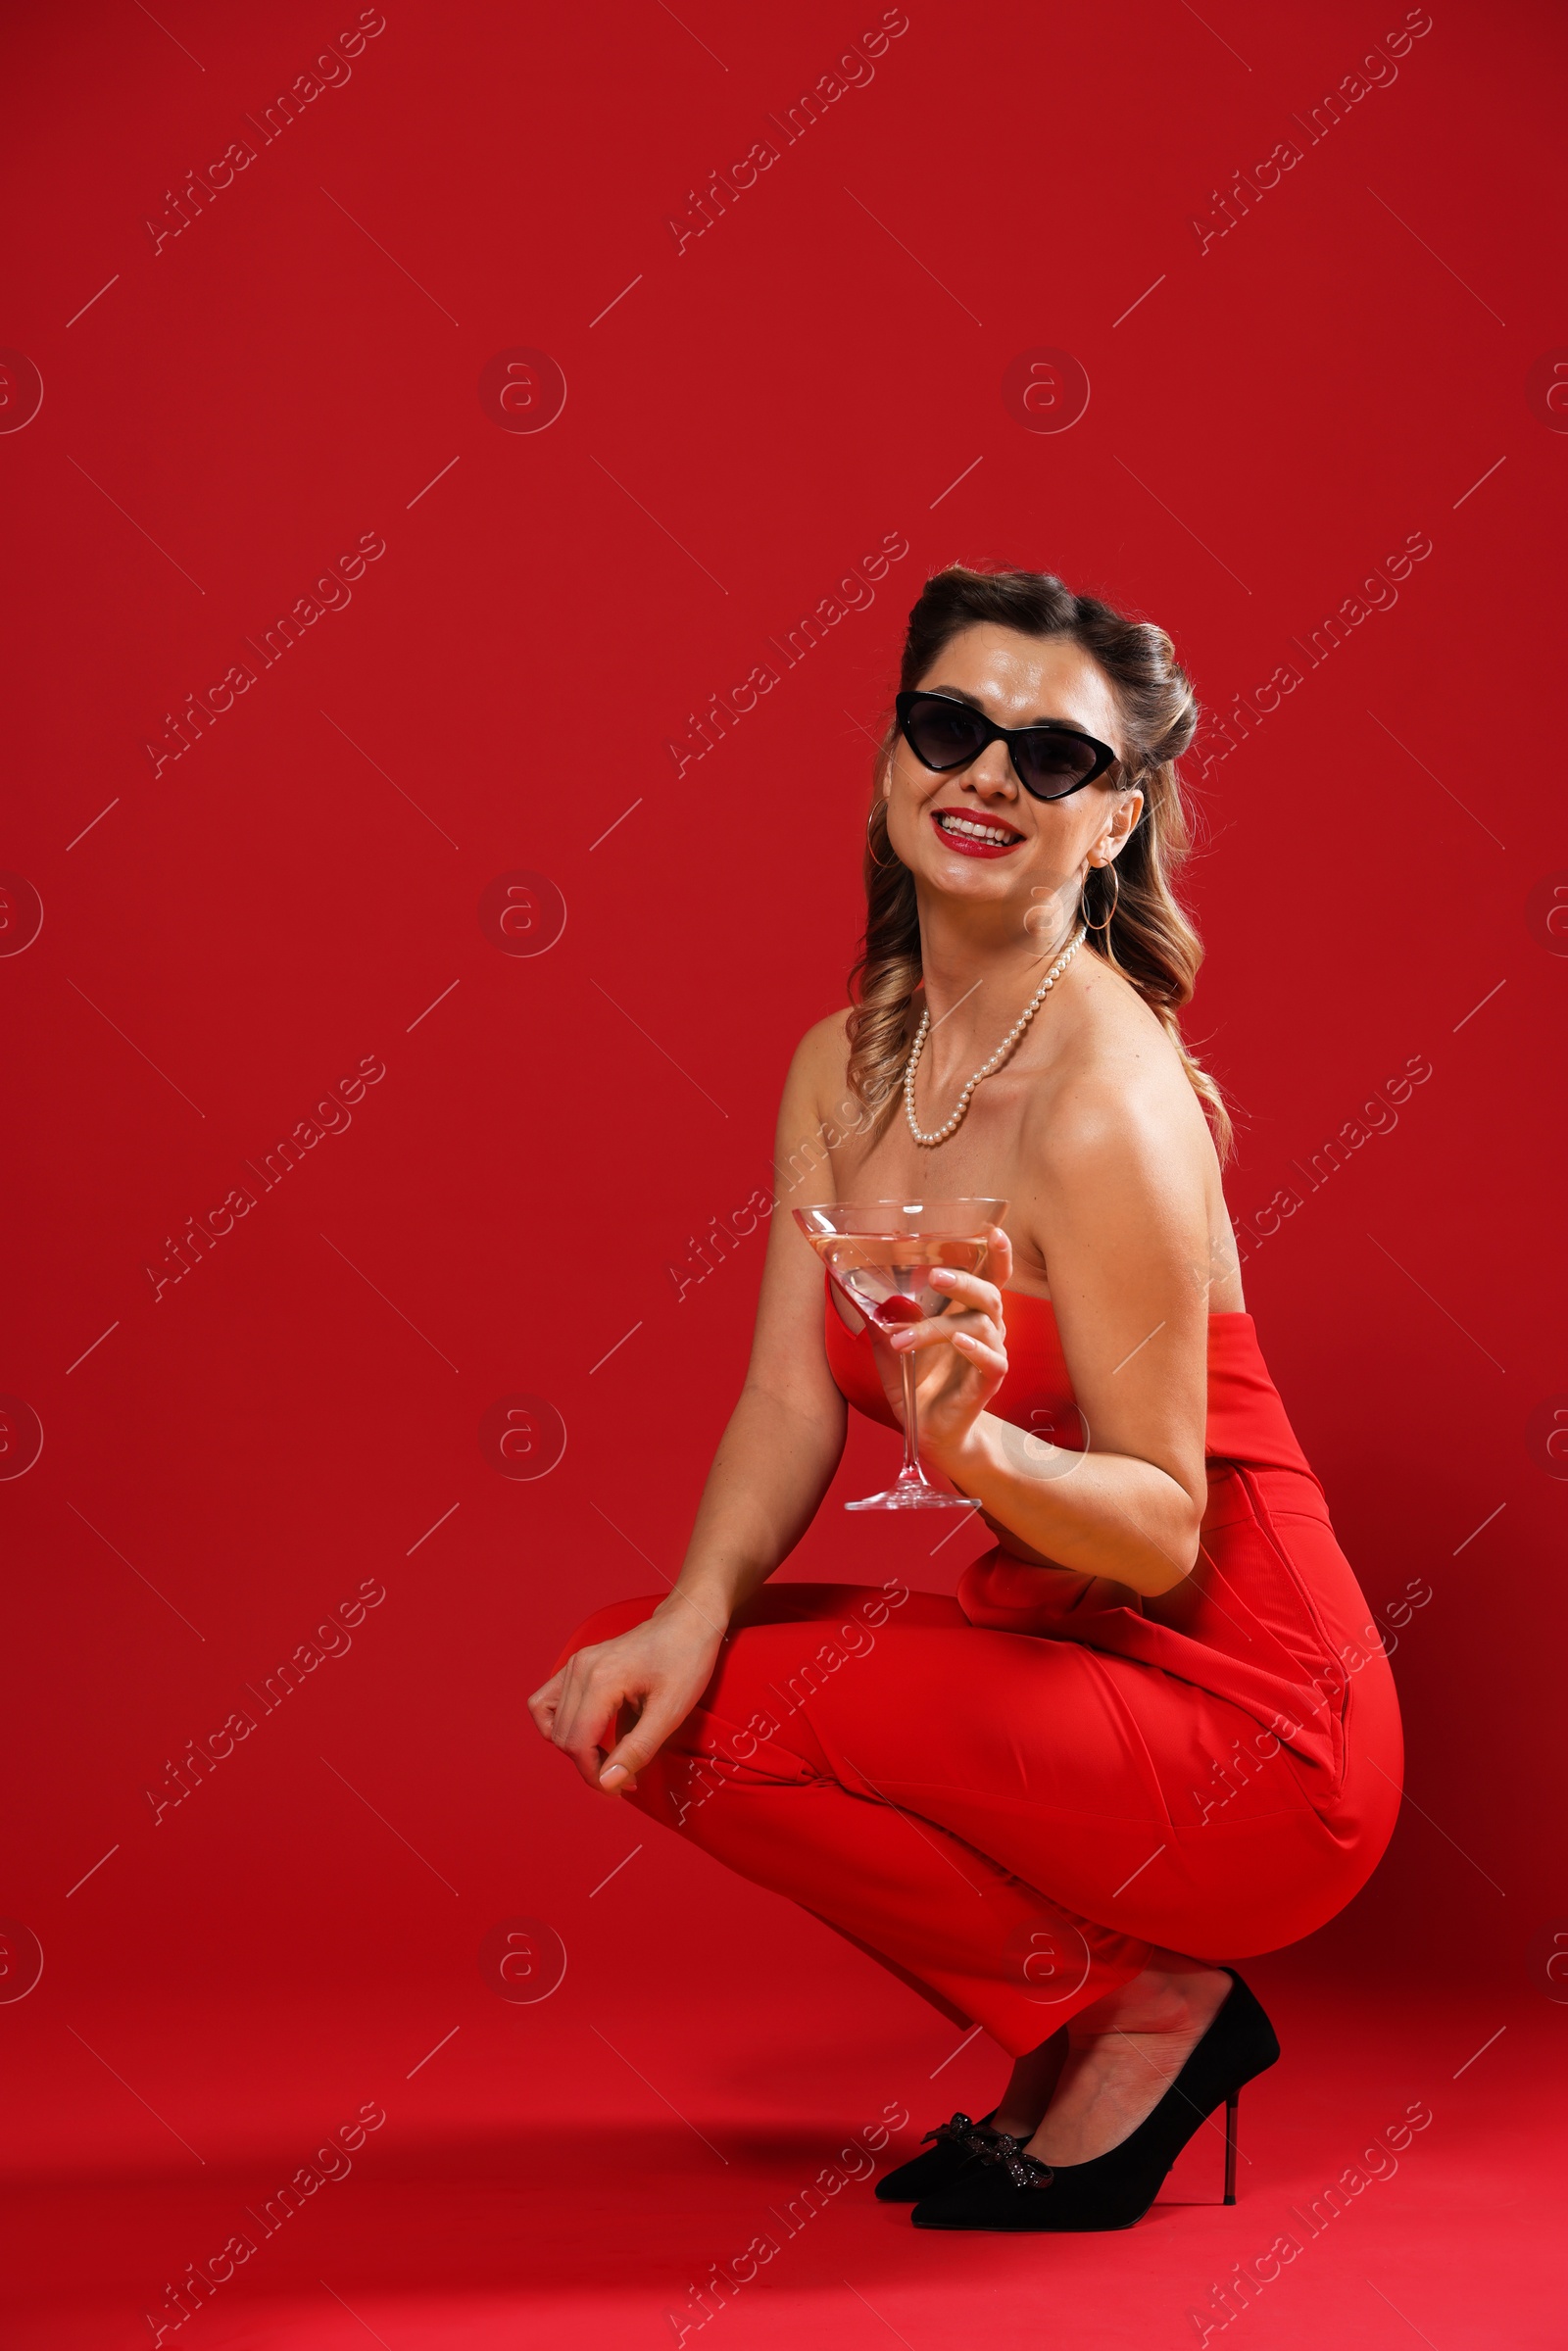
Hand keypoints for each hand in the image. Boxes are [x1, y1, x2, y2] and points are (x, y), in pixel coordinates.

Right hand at [527, 1596, 724, 1794]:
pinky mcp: (577, 1664)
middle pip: (563, 1737)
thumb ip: (637, 1750)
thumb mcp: (671, 1712)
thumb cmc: (686, 1662)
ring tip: (606, 1753)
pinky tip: (586, 1732)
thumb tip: (607, 1784)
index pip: (577, 1744)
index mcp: (601, 1680)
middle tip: (626, 1772)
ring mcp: (575, 1664)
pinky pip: (546, 1701)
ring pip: (551, 1723)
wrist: (688, 1622)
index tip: (624, 1788)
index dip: (595, 1776)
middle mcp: (579, 1670)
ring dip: (574, 1747)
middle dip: (589, 1764)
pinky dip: (560, 1724)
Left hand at [879, 1223, 1011, 1467]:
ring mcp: (990, 1353)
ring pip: (981, 1325)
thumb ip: (881, 1317)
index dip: (997, 1253)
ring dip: (941, 1326)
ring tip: (906, 1334)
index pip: (990, 1275)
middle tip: (933, 1275)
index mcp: (967, 1311)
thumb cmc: (917, 1380)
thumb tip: (856, 1287)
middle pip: (989, 1293)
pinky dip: (975, 1348)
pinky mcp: (989, 1382)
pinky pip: (992, 1360)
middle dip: (963, 1280)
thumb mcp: (890, 1344)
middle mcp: (986, 1327)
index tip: (992, 1231)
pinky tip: (959, 1341)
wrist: (931, 1431)